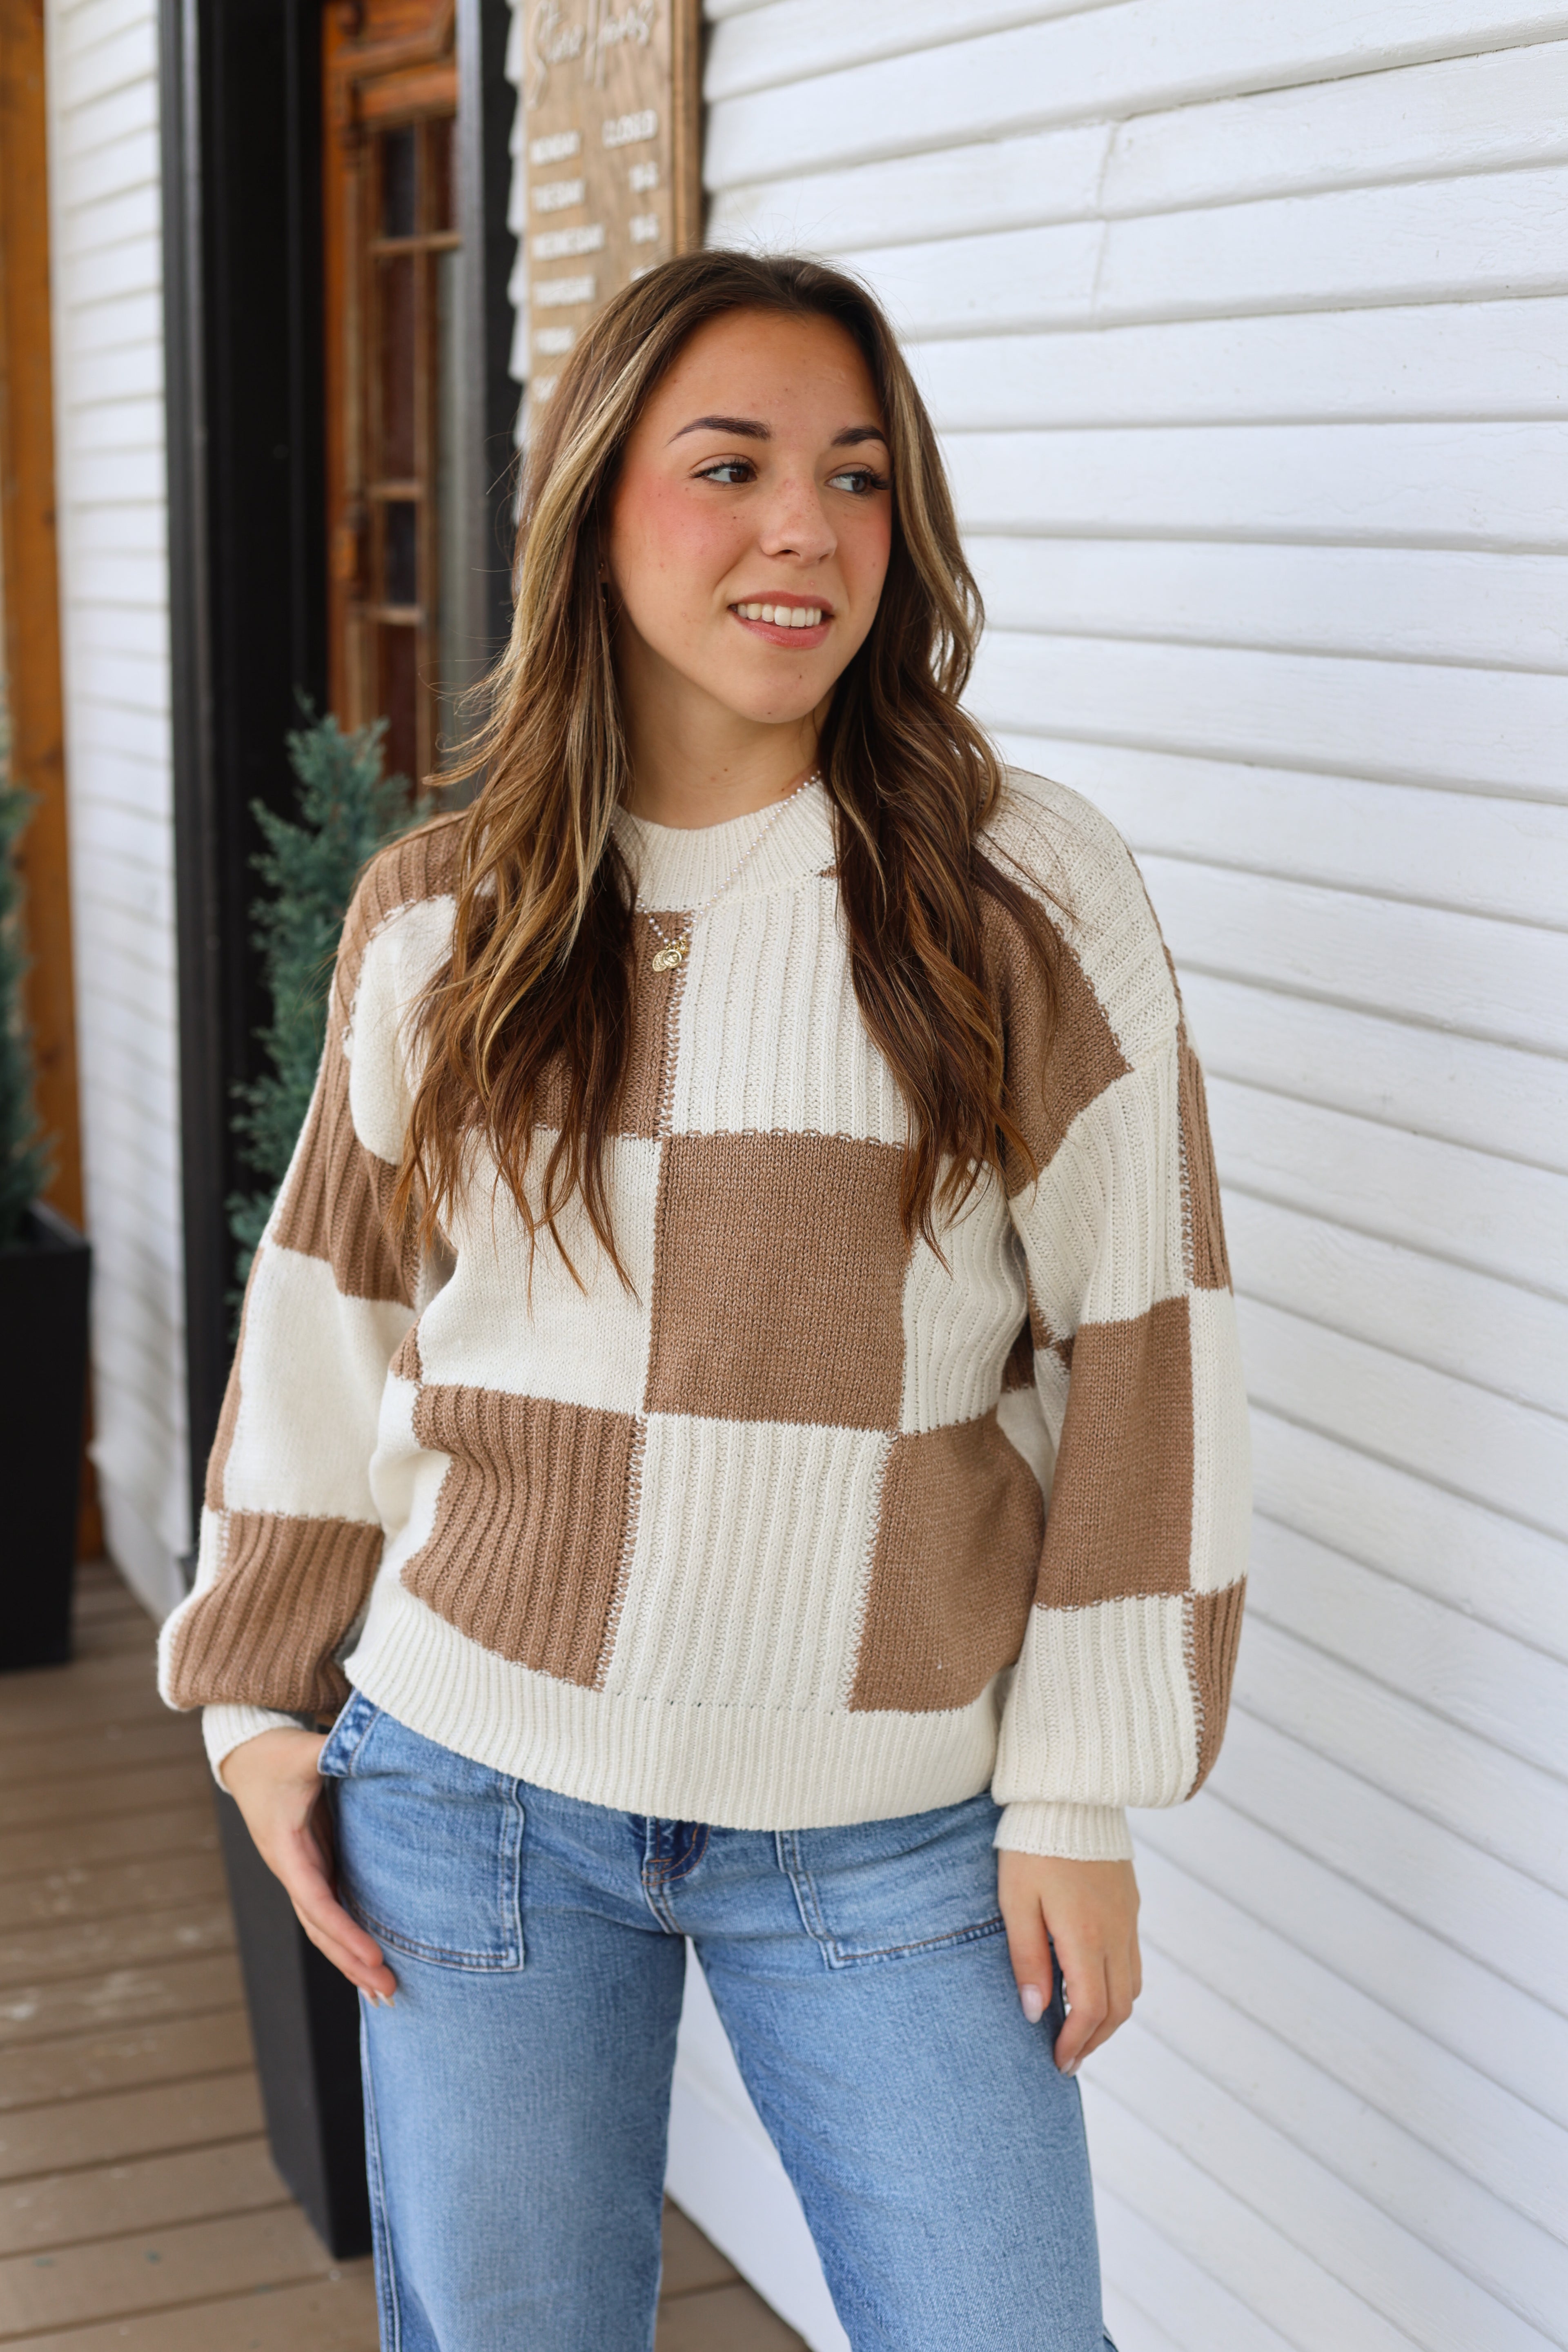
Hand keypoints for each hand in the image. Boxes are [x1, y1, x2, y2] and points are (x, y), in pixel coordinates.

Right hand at [221, 1729, 396, 2002]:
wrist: (250, 1755)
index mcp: (286, 1849)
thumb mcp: (306, 1751)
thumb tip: (372, 1747)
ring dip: (352, 1960)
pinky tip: (372, 1958)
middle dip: (352, 1962)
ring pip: (325, 1927)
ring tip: (385, 1992)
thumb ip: (338, 1751)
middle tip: (391, 1992)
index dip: (344, 1931)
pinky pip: (332, 1910)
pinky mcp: (314, 1866)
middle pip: (321, 1929)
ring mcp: (302, 1872)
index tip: (375, 1955)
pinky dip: (350, 1936)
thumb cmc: (277, 1753)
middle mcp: (292, 1869)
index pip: (317, 1901)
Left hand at [998, 1851, 1140, 2073]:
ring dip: (1109, 2016)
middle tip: (1070, 2058)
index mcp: (1086, 1935)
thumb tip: (1036, 2012)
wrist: (1069, 1793)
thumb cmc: (1032, 1845)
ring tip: (1080, 2029)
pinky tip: (1091, 1984)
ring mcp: (1128, 1917)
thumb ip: (1027, 1959)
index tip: (1058, 2061)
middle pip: (1119, 2007)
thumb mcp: (1017, 1902)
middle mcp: (1116, 1931)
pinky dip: (1116, 1985)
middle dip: (1096, 2040)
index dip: (1076, 2042)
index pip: (1091, 2009)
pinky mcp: (1129, 1902)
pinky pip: (1132, 1958)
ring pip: (1131, 1985)